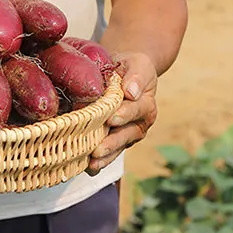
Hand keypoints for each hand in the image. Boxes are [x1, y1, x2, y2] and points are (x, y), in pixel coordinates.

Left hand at [86, 52, 157, 174]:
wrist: (125, 73)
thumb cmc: (131, 67)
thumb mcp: (138, 64)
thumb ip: (136, 76)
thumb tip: (131, 92)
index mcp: (146, 104)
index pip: (136, 110)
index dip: (124, 114)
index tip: (111, 118)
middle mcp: (139, 124)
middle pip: (126, 135)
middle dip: (112, 143)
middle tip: (97, 150)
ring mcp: (128, 135)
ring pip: (118, 148)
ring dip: (105, 157)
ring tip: (91, 164)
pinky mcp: (116, 141)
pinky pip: (110, 153)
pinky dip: (100, 162)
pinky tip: (87, 169)